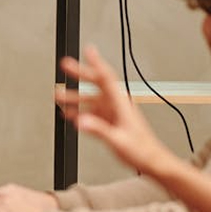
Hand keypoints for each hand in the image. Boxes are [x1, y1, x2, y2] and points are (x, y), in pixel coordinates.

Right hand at [54, 45, 176, 176]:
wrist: (152, 161)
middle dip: (80, 74)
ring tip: (58, 94)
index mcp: (121, 104)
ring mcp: (113, 113)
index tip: (89, 50)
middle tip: (65, 65)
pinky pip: (91, 112)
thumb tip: (80, 121)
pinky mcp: (110, 122)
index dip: (97, 63)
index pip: (107, 78)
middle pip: (97, 84)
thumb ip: (98, 129)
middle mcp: (116, 105)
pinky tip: (69, 114)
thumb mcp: (118, 140)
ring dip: (75, 96)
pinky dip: (79, 111)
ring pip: (91, 99)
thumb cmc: (142, 150)